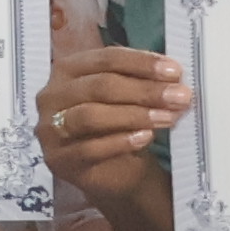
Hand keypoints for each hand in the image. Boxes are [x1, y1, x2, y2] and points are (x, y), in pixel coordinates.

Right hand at [38, 40, 185, 221]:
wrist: (112, 171)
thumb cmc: (117, 125)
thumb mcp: (127, 97)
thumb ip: (141, 83)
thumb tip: (173, 77)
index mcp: (68, 70)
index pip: (104, 59)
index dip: (140, 63)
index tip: (174, 71)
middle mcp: (52, 96)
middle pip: (99, 86)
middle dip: (144, 90)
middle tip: (179, 96)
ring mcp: (50, 129)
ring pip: (91, 116)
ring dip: (134, 115)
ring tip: (167, 118)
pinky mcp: (58, 159)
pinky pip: (89, 149)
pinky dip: (121, 141)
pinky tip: (145, 138)